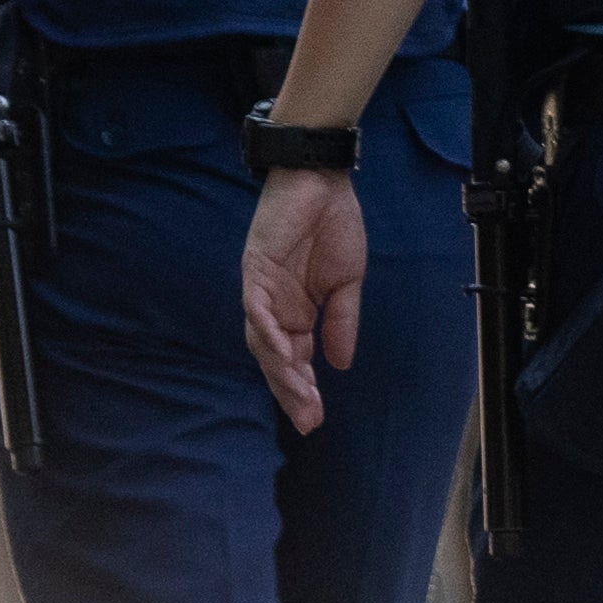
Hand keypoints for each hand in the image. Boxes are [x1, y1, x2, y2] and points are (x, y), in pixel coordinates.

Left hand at [241, 168, 366, 433]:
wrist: (321, 182)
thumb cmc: (333, 225)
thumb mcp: (347, 281)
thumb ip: (341, 321)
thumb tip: (341, 364)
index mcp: (296, 312)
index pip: (296, 360)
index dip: (304, 389)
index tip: (317, 419)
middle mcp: (274, 309)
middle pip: (276, 360)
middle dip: (291, 392)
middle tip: (308, 420)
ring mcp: (261, 293)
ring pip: (263, 343)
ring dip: (281, 371)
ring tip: (301, 395)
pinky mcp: (255, 273)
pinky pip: (257, 311)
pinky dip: (268, 334)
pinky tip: (285, 355)